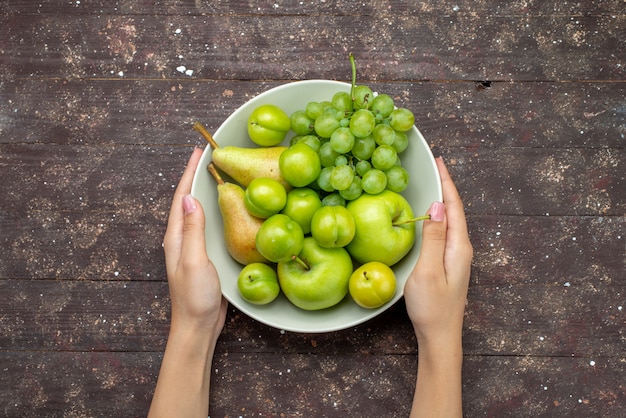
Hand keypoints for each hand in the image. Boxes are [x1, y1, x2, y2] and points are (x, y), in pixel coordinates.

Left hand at [162, 147, 227, 334]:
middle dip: (196, 176)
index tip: (199, 151)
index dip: (189, 173)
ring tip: (218, 174)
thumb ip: (192, 230)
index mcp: (175, 237)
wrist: (198, 326)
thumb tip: (191, 197)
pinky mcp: (204, 255)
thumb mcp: (194, 261)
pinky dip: (215, 209)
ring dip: (205, 190)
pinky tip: (227, 208)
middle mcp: (181, 239)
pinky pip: (208, 224)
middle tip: (210, 155)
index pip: (181, 197)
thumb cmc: (195, 297)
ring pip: (198, 211)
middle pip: (188, 200)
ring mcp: (192, 247)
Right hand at [404, 157, 472, 417]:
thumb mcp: (428, 270)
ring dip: (442, 200)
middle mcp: (461, 248)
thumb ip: (432, 238)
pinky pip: (445, 231)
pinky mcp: (449, 264)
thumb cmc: (432, 306)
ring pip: (450, 220)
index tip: (440, 162)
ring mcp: (456, 257)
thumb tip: (436, 207)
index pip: (453, 206)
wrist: (440, 336)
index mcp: (458, 246)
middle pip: (454, 210)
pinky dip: (438, 216)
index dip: (447, 183)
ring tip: (434, 183)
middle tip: (436, 166)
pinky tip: (430, 216)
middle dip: (446, 186)